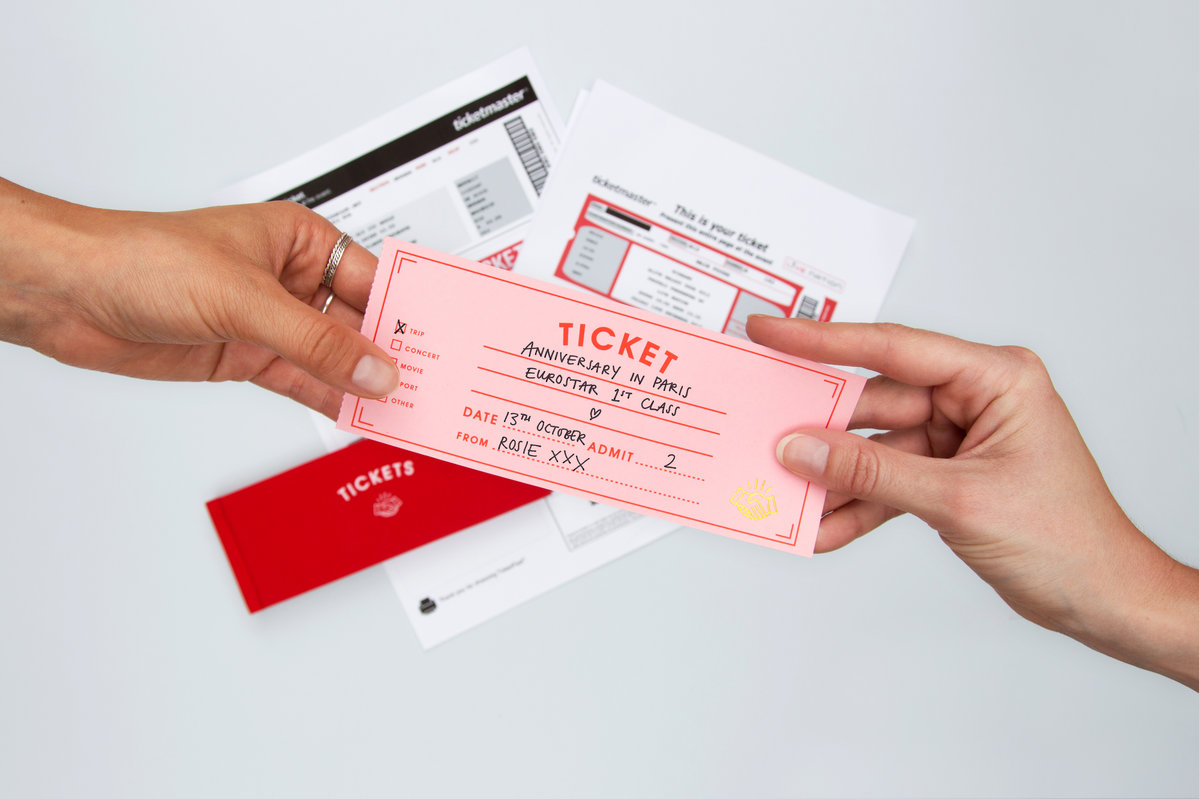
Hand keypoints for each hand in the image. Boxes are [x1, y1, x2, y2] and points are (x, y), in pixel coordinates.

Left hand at [0, 179, 397, 417]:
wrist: (71, 295)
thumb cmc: (144, 258)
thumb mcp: (245, 299)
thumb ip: (315, 341)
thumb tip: (373, 370)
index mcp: (300, 241)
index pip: (372, 278)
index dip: (406, 312)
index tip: (440, 343)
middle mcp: (290, 280)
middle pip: (358, 322)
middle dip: (390, 354)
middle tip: (431, 384)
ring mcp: (269, 322)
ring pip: (333, 358)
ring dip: (362, 383)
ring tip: (404, 407)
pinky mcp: (247, 356)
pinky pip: (303, 382)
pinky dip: (329, 399)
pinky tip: (357, 414)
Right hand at [746, 315, 1198, 689]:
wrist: (1103, 598)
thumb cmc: (1068, 539)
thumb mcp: (958, 499)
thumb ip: (871, 473)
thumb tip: (803, 450)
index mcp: (995, 378)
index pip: (895, 348)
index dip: (825, 341)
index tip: (772, 332)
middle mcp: (974, 398)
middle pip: (876, 402)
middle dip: (823, 431)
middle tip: (764, 434)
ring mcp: (958, 437)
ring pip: (874, 447)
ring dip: (835, 479)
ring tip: (787, 493)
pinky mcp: (947, 474)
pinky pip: (887, 482)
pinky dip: (858, 506)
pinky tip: (824, 527)